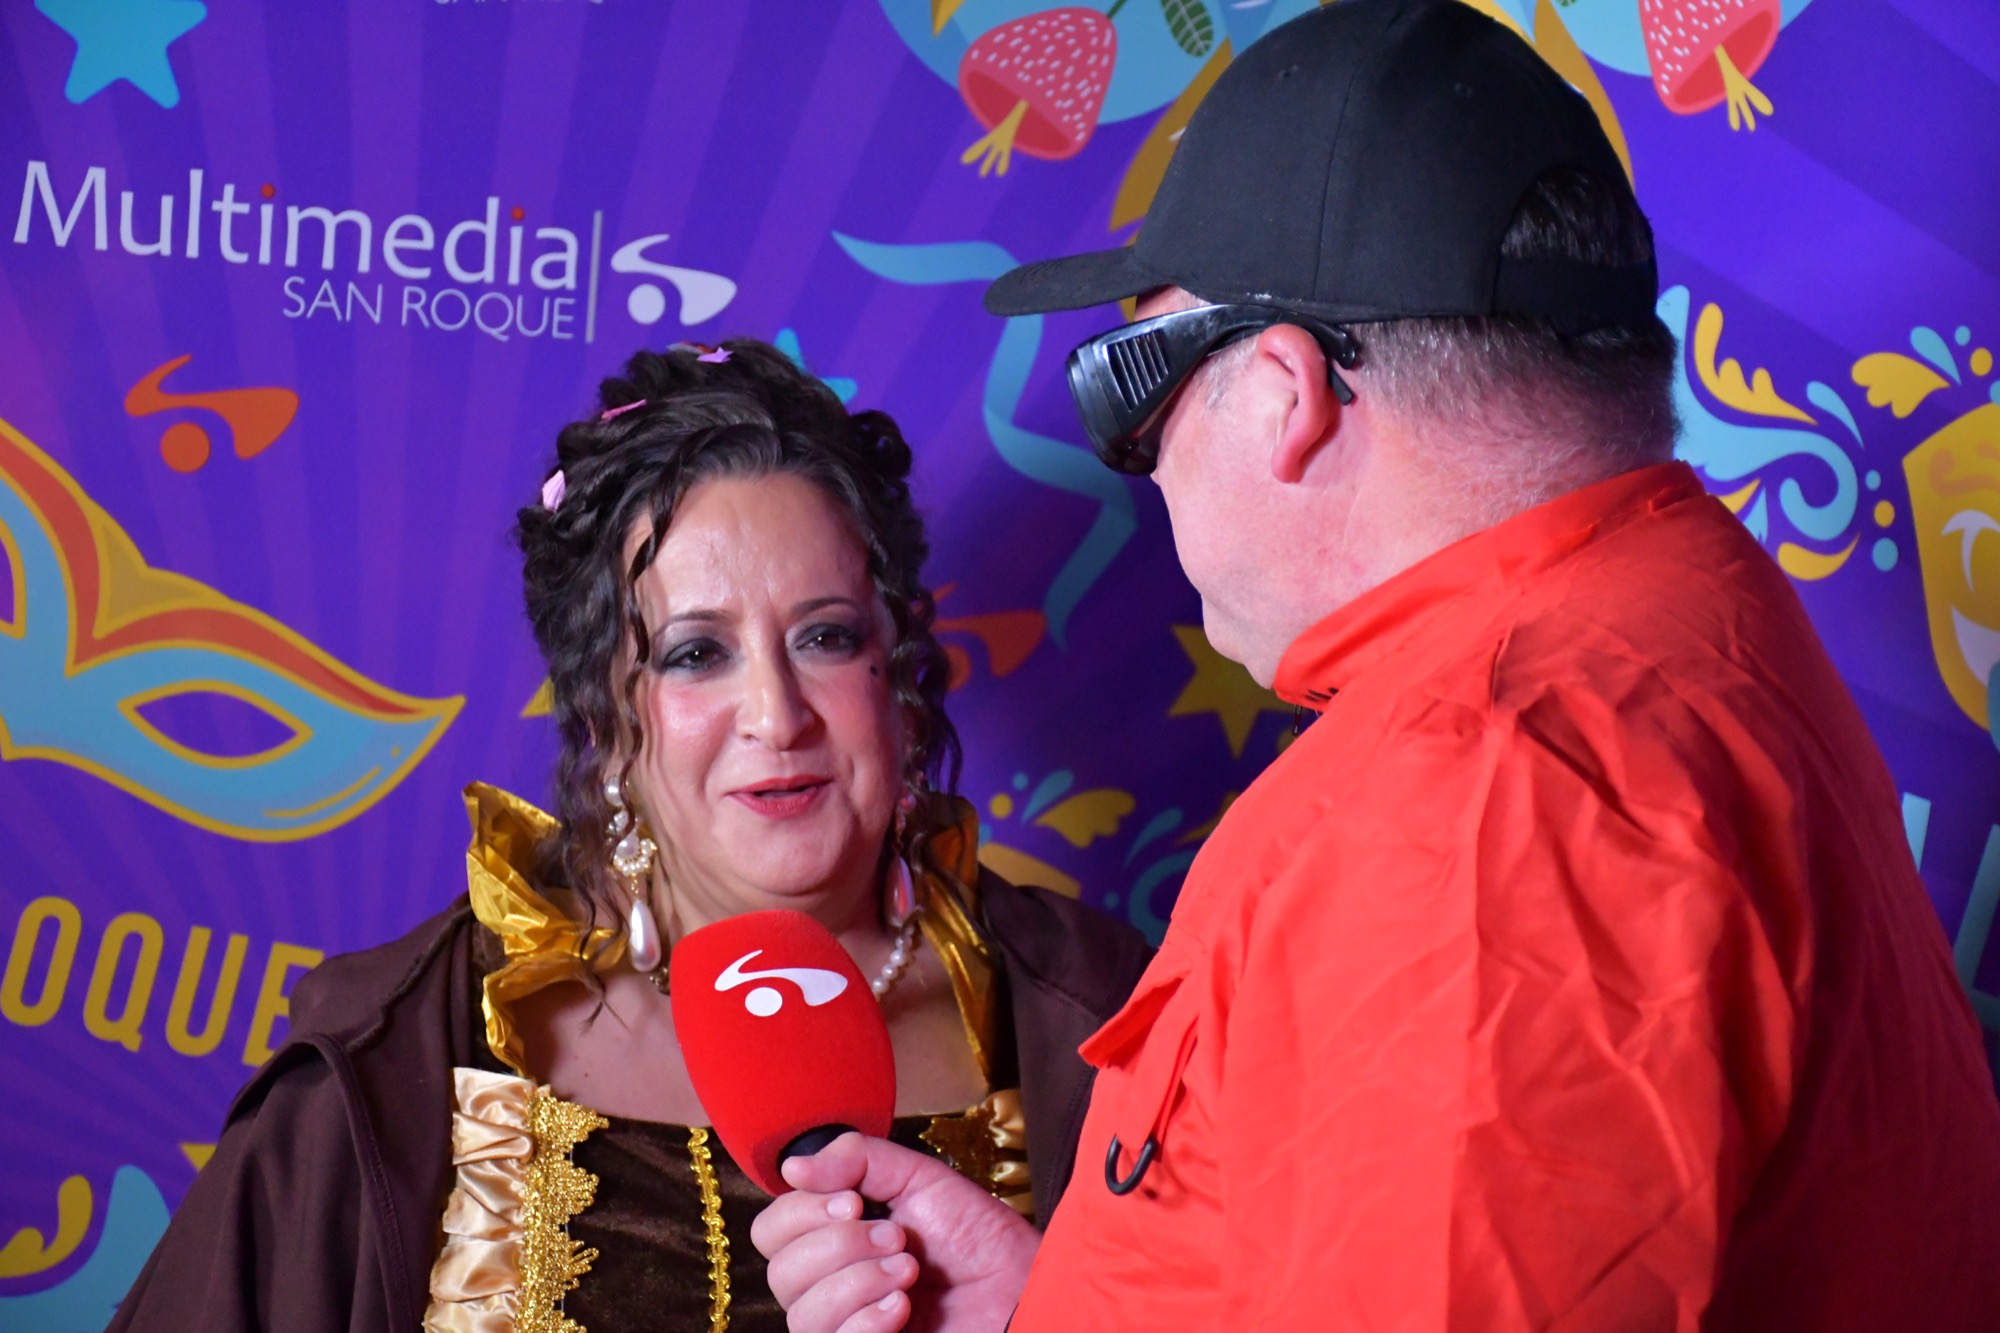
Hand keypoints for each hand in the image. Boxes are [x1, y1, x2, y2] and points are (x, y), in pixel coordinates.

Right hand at [751, 1132, 1039, 1332]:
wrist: (1021, 1286)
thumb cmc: (977, 1237)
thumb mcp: (919, 1179)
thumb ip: (858, 1159)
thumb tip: (793, 1167)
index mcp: (833, 1238)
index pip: (771, 1230)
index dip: (802, 1213)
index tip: (853, 1202)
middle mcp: (830, 1285)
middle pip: (781, 1272)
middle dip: (840, 1246)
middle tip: (896, 1237)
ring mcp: (846, 1326)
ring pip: (802, 1313)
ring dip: (858, 1282)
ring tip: (907, 1270)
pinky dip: (867, 1320)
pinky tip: (904, 1308)